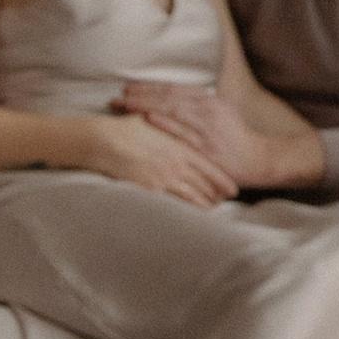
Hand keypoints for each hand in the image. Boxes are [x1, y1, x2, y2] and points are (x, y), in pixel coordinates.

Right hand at [84, 112, 238, 205]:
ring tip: (213, 210)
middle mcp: (175, 164)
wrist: (105, 140)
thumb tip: (178, 127)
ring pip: (191, 195)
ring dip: (203, 204)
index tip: (233, 188)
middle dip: (216, 194)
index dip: (222, 179)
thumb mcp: (153, 122)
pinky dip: (183, 209)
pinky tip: (189, 216)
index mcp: (179, 147)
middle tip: (227, 203)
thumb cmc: (126, 128)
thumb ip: (169, 128)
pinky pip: (172, 203)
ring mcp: (163, 178)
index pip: (208, 167)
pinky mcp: (149, 189)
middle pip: (203, 183)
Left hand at [116, 81, 311, 190]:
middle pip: (168, 98)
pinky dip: (165, 124)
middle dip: (141, 95)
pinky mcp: (206, 146)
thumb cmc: (237, 139)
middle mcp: (207, 110)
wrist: (259, 159)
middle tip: (118, 96)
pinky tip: (148, 119)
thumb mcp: (221, 114)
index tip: (129, 87)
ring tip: (124, 105)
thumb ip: (199, 107)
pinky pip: (182, 133)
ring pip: (171, 111)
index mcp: (209, 101)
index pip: (174, 89)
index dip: (150, 87)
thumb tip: (175, 101)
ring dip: (145, 106)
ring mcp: (206, 128)